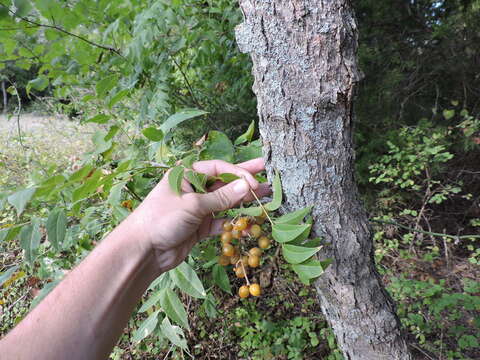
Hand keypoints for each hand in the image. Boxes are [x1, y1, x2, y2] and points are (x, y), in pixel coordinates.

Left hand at [123, 158, 269, 273]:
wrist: (143, 250)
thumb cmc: (162, 218)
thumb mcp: (193, 205)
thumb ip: (222, 197)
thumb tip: (248, 187)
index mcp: (187, 174)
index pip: (219, 168)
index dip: (239, 174)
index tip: (255, 182)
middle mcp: (194, 188)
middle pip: (224, 182)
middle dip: (245, 179)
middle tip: (267, 171)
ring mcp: (197, 208)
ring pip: (225, 202)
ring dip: (243, 201)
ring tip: (266, 197)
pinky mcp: (200, 226)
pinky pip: (221, 221)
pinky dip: (233, 223)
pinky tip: (248, 224)